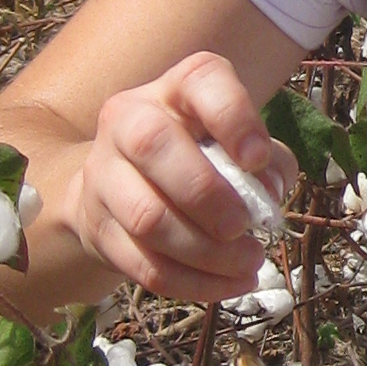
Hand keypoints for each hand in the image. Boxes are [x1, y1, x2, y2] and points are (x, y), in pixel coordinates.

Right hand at [55, 51, 299, 302]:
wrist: (120, 189)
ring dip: (206, 252)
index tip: (257, 160)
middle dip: (207, 195)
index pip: (201, 81)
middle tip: (244, 226)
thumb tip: (270, 191)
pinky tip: (228, 284)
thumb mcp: (238, 146)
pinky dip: (193, 283)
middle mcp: (128, 119)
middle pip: (153, 145)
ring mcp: (102, 172)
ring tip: (248, 262)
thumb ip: (268, 162)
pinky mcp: (96, 226)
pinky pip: (143, 265)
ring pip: (147, 218)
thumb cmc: (198, 159)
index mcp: (174, 90)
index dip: (233, 118)